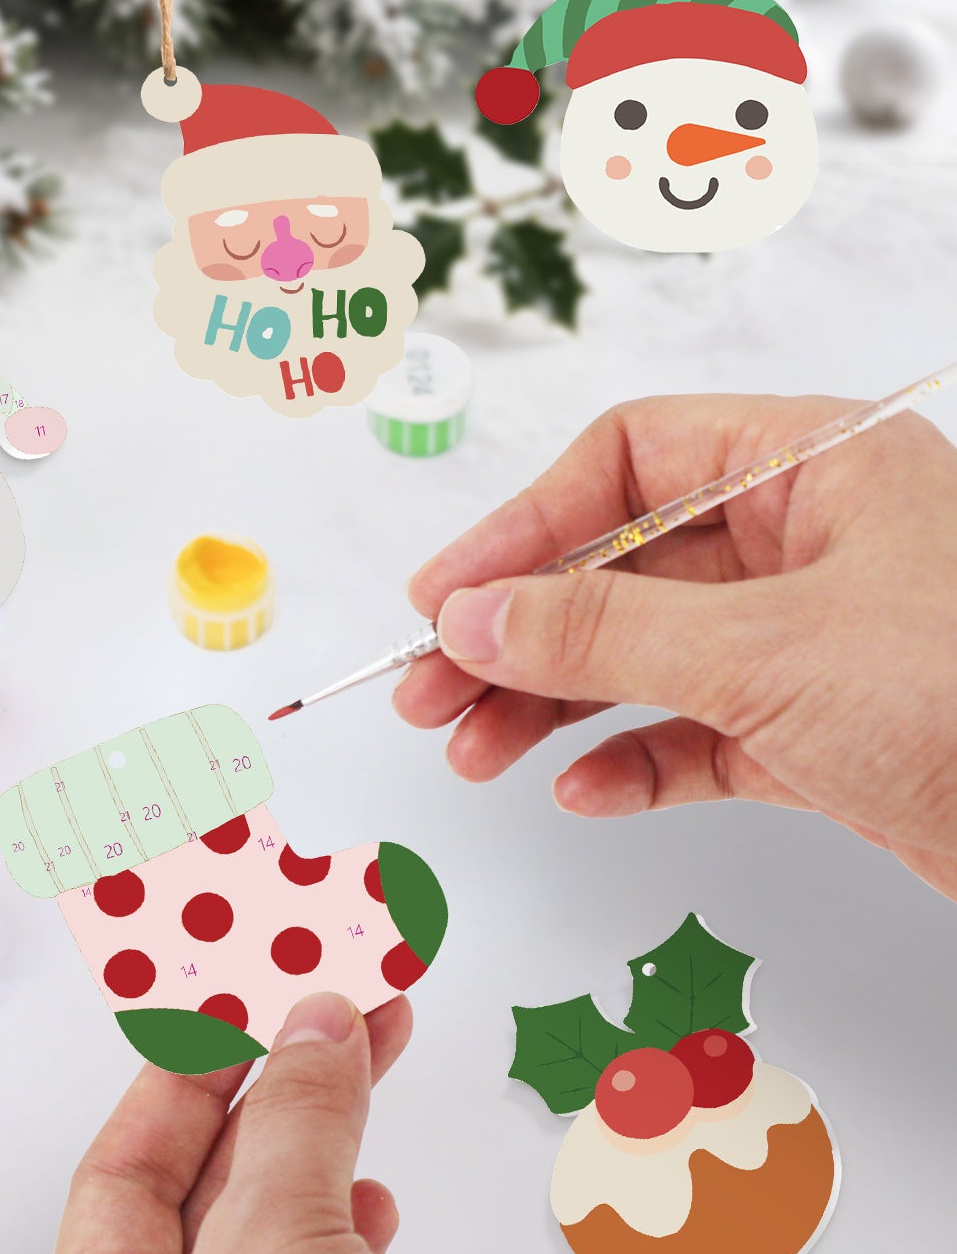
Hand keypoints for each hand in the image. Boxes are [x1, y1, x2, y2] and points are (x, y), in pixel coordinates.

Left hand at [33, 993, 433, 1253]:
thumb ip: (294, 1129)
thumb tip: (314, 1029)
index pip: (123, 1170)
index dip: (183, 1074)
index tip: (240, 1003)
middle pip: (207, 1189)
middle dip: (276, 1088)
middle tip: (326, 1007)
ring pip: (275, 1235)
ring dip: (325, 1140)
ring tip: (368, 1053)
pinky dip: (352, 1231)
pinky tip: (372, 1201)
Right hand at [394, 396, 956, 900]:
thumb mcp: (765, 652)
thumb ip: (600, 631)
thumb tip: (468, 617)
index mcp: (815, 466)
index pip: (628, 462)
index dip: (522, 525)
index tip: (446, 597)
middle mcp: (810, 541)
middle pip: (620, 567)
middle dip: (519, 634)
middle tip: (431, 694)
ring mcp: (813, 638)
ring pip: (647, 655)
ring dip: (554, 704)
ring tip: (473, 753)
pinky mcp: (821, 729)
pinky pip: (699, 731)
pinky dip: (635, 760)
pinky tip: (584, 791)